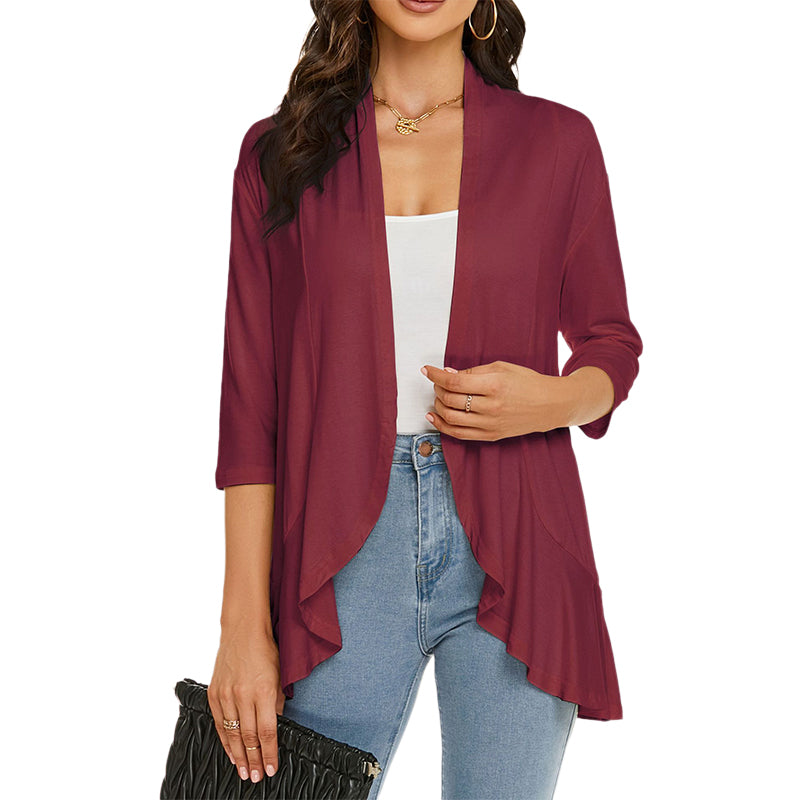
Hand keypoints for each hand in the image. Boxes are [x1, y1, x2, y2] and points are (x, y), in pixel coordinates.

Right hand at [208, 622, 285, 783]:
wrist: (243, 631)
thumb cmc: (266, 651)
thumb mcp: (280, 676)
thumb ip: (278, 703)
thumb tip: (276, 726)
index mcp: (264, 691)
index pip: (267, 732)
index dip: (269, 754)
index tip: (271, 769)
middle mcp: (243, 695)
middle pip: (248, 737)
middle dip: (254, 760)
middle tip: (256, 778)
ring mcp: (226, 694)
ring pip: (231, 733)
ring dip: (238, 756)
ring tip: (243, 772)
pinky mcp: (214, 693)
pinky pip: (219, 723)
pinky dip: (224, 740)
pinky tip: (230, 752)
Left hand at [420, 360, 571, 440]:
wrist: (551, 405)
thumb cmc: (527, 382)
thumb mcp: (502, 368)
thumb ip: (473, 372)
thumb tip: (447, 374)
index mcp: (494, 385)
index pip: (454, 382)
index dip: (435, 376)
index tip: (426, 370)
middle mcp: (491, 407)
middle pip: (450, 400)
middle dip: (437, 389)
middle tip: (437, 382)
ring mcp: (491, 424)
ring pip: (451, 418)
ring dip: (438, 406)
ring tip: (438, 397)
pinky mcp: (491, 436)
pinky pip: (460, 434)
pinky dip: (443, 426)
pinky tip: (435, 417)